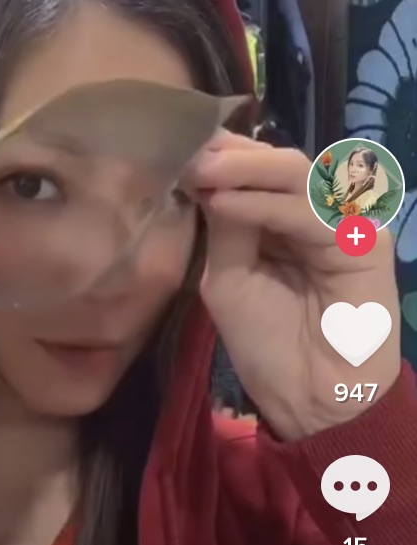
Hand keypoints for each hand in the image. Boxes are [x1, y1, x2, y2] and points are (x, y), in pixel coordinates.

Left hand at [184, 135, 401, 440]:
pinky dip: (265, 205)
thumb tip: (205, 172)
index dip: (222, 157)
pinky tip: (226, 202)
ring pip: (298, 175)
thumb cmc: (268, 344)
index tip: (180, 148)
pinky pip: (310, 213)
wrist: (308, 397)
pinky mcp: (365, 242)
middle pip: (278, 164)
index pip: (257, 173)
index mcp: (283, 220)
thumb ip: (226, 227)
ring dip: (245, 170)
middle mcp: (315, 213)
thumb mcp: (229, 278)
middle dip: (231, 156)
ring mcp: (343, 223)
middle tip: (190, 151)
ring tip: (202, 169)